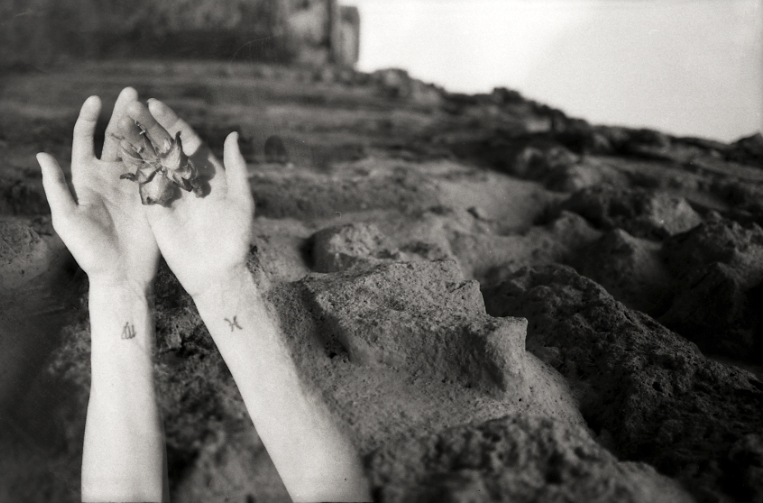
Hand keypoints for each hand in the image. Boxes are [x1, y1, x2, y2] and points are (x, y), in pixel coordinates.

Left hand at [36, 88, 159, 291]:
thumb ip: (56, 186)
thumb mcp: (67, 219)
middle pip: (117, 140)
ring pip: (141, 151)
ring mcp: (134, 187)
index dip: (90, 120)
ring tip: (153, 108)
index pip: (87, 142)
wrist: (122, 274)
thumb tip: (42, 154)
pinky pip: (159, 171)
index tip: (96, 99)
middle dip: (123, 116)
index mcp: (87, 180)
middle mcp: (111, 179)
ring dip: (146, 130)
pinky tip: (172, 136)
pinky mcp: (154, 198)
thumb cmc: (89, 251)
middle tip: (133, 93)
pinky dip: (164, 153)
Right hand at [118, 99, 253, 298]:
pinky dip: (128, 167)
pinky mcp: (154, 208)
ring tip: (118, 119)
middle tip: (130, 104)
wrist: (216, 271)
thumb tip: (232, 134)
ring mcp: (169, 192)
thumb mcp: (240, 201)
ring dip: (135, 140)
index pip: (186, 139)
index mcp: (207, 172)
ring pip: (149, 160)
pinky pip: (140, 184)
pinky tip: (113, 149)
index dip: (171, 121)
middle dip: (148, 125)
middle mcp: (186, 178)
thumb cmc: (235, 237)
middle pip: (165, 145)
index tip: (154, 104)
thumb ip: (237, 168)